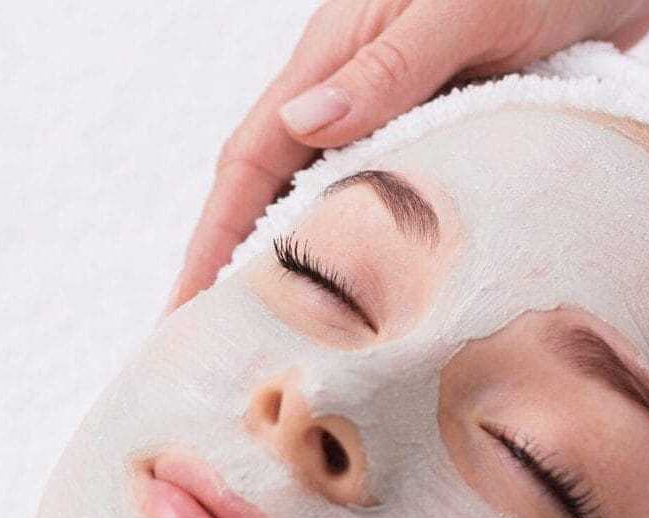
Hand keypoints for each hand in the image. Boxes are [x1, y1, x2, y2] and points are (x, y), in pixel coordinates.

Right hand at [161, 0, 648, 315]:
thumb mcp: (466, 8)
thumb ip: (390, 66)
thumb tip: (305, 122)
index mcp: (336, 52)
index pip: (249, 160)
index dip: (211, 240)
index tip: (183, 312)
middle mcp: (350, 86)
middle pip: (268, 190)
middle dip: (233, 268)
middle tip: (218, 351)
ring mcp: (389, 113)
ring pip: (319, 202)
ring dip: (292, 267)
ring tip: (274, 343)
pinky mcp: (433, 133)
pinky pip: (375, 203)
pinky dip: (354, 253)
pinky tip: (357, 299)